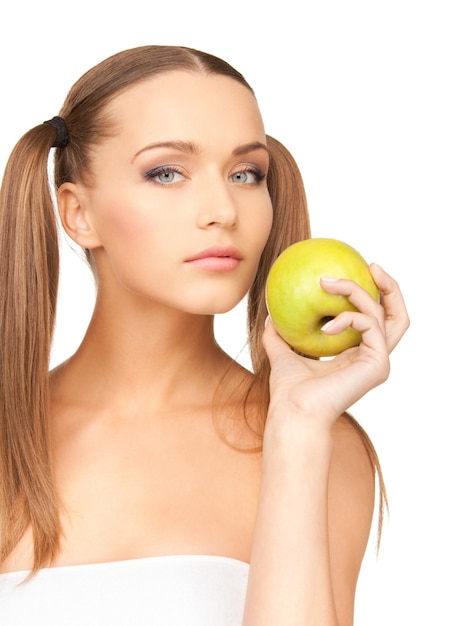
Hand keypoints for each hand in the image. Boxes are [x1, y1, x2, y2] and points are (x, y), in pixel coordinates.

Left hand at [262, 263, 408, 423]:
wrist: (294, 411)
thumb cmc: (289, 391)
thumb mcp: (282, 354)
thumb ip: (278, 336)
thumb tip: (270, 314)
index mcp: (356, 355)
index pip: (375, 320)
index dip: (371, 295)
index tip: (354, 271)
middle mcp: (373, 357)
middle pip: (397, 316)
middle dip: (390, 287)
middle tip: (370, 266)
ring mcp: (378, 361)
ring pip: (385, 314)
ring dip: (358, 291)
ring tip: (328, 282)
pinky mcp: (378, 364)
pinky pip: (370, 324)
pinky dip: (349, 316)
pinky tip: (327, 325)